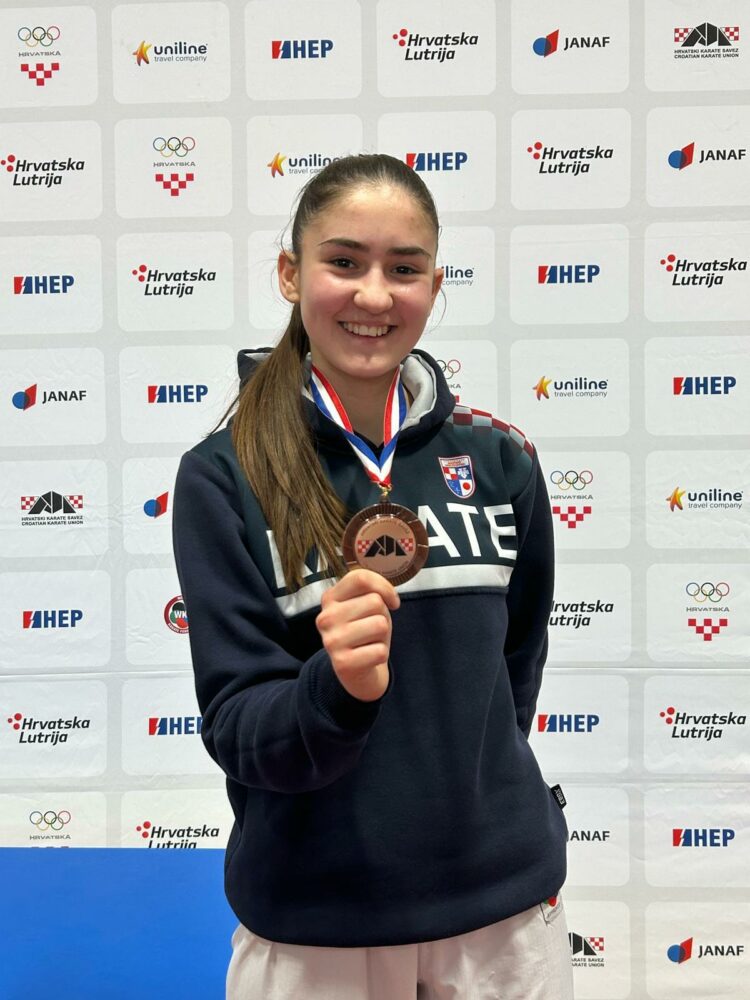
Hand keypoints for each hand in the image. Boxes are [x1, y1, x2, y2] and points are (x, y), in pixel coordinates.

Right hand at [315, 569, 399, 701]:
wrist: (356, 672)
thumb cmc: (363, 632)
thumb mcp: (364, 605)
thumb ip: (371, 591)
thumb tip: (389, 598)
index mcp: (329, 598)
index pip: (360, 578)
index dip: (384, 587)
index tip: (391, 601)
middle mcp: (326, 618)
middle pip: (375, 602)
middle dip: (383, 615)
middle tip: (371, 629)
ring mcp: (332, 641)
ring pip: (380, 624)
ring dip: (382, 636)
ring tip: (369, 642)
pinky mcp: (342, 663)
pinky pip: (381, 651)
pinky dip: (381, 655)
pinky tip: (368, 657)